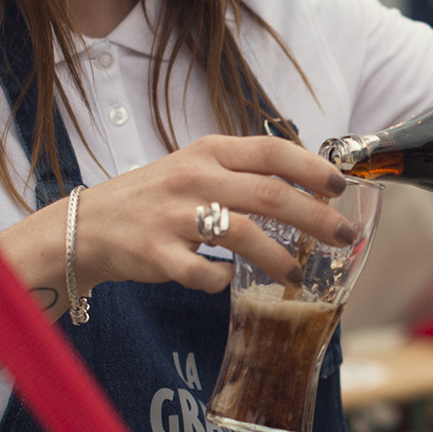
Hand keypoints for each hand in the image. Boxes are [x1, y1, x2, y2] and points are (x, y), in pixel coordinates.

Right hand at [68, 136, 351, 293]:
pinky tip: (228, 280)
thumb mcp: (196, 167)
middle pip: (270, 195)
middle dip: (315, 218)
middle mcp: (194, 178)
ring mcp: (174, 216)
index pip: (271, 151)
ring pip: (243, 234)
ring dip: (279, 257)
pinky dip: (221, 280)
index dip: (312, 168)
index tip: (341, 186)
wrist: (89, 225)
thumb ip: (244, 171)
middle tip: (343, 236)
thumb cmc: (156, 197)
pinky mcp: (155, 253)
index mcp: (209, 152)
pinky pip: (202, 271)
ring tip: (297, 273)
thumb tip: (309, 186)